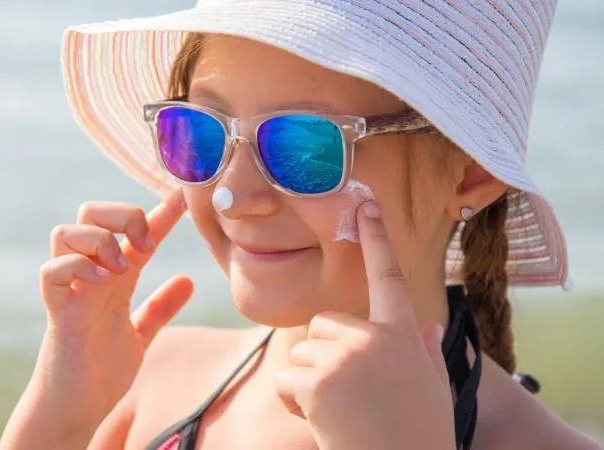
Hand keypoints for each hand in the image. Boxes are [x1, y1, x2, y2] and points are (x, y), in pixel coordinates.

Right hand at [39, 188, 191, 413]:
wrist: (79, 407)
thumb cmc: (101, 370)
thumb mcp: (142, 333)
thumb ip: (160, 307)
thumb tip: (188, 280)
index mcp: (112, 278)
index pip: (133, 233)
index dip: (159, 213)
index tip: (182, 198)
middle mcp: (90, 275)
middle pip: (89, 213)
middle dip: (119, 214)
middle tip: (145, 243)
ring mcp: (70, 290)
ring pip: (65, 232)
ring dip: (98, 240)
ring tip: (121, 267)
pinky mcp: (57, 312)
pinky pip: (52, 271)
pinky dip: (77, 267)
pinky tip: (102, 280)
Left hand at [275, 201, 454, 449]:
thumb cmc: (416, 435)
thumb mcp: (429, 388)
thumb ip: (422, 351)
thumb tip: (425, 324)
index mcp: (403, 335)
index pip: (388, 278)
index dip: (376, 240)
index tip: (366, 205)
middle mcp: (375, 337)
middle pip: (322, 324)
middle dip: (323, 356)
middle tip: (347, 396)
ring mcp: (345, 356)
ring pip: (301, 351)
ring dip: (308, 382)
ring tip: (340, 411)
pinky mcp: (318, 380)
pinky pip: (286, 379)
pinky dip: (295, 403)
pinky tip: (322, 423)